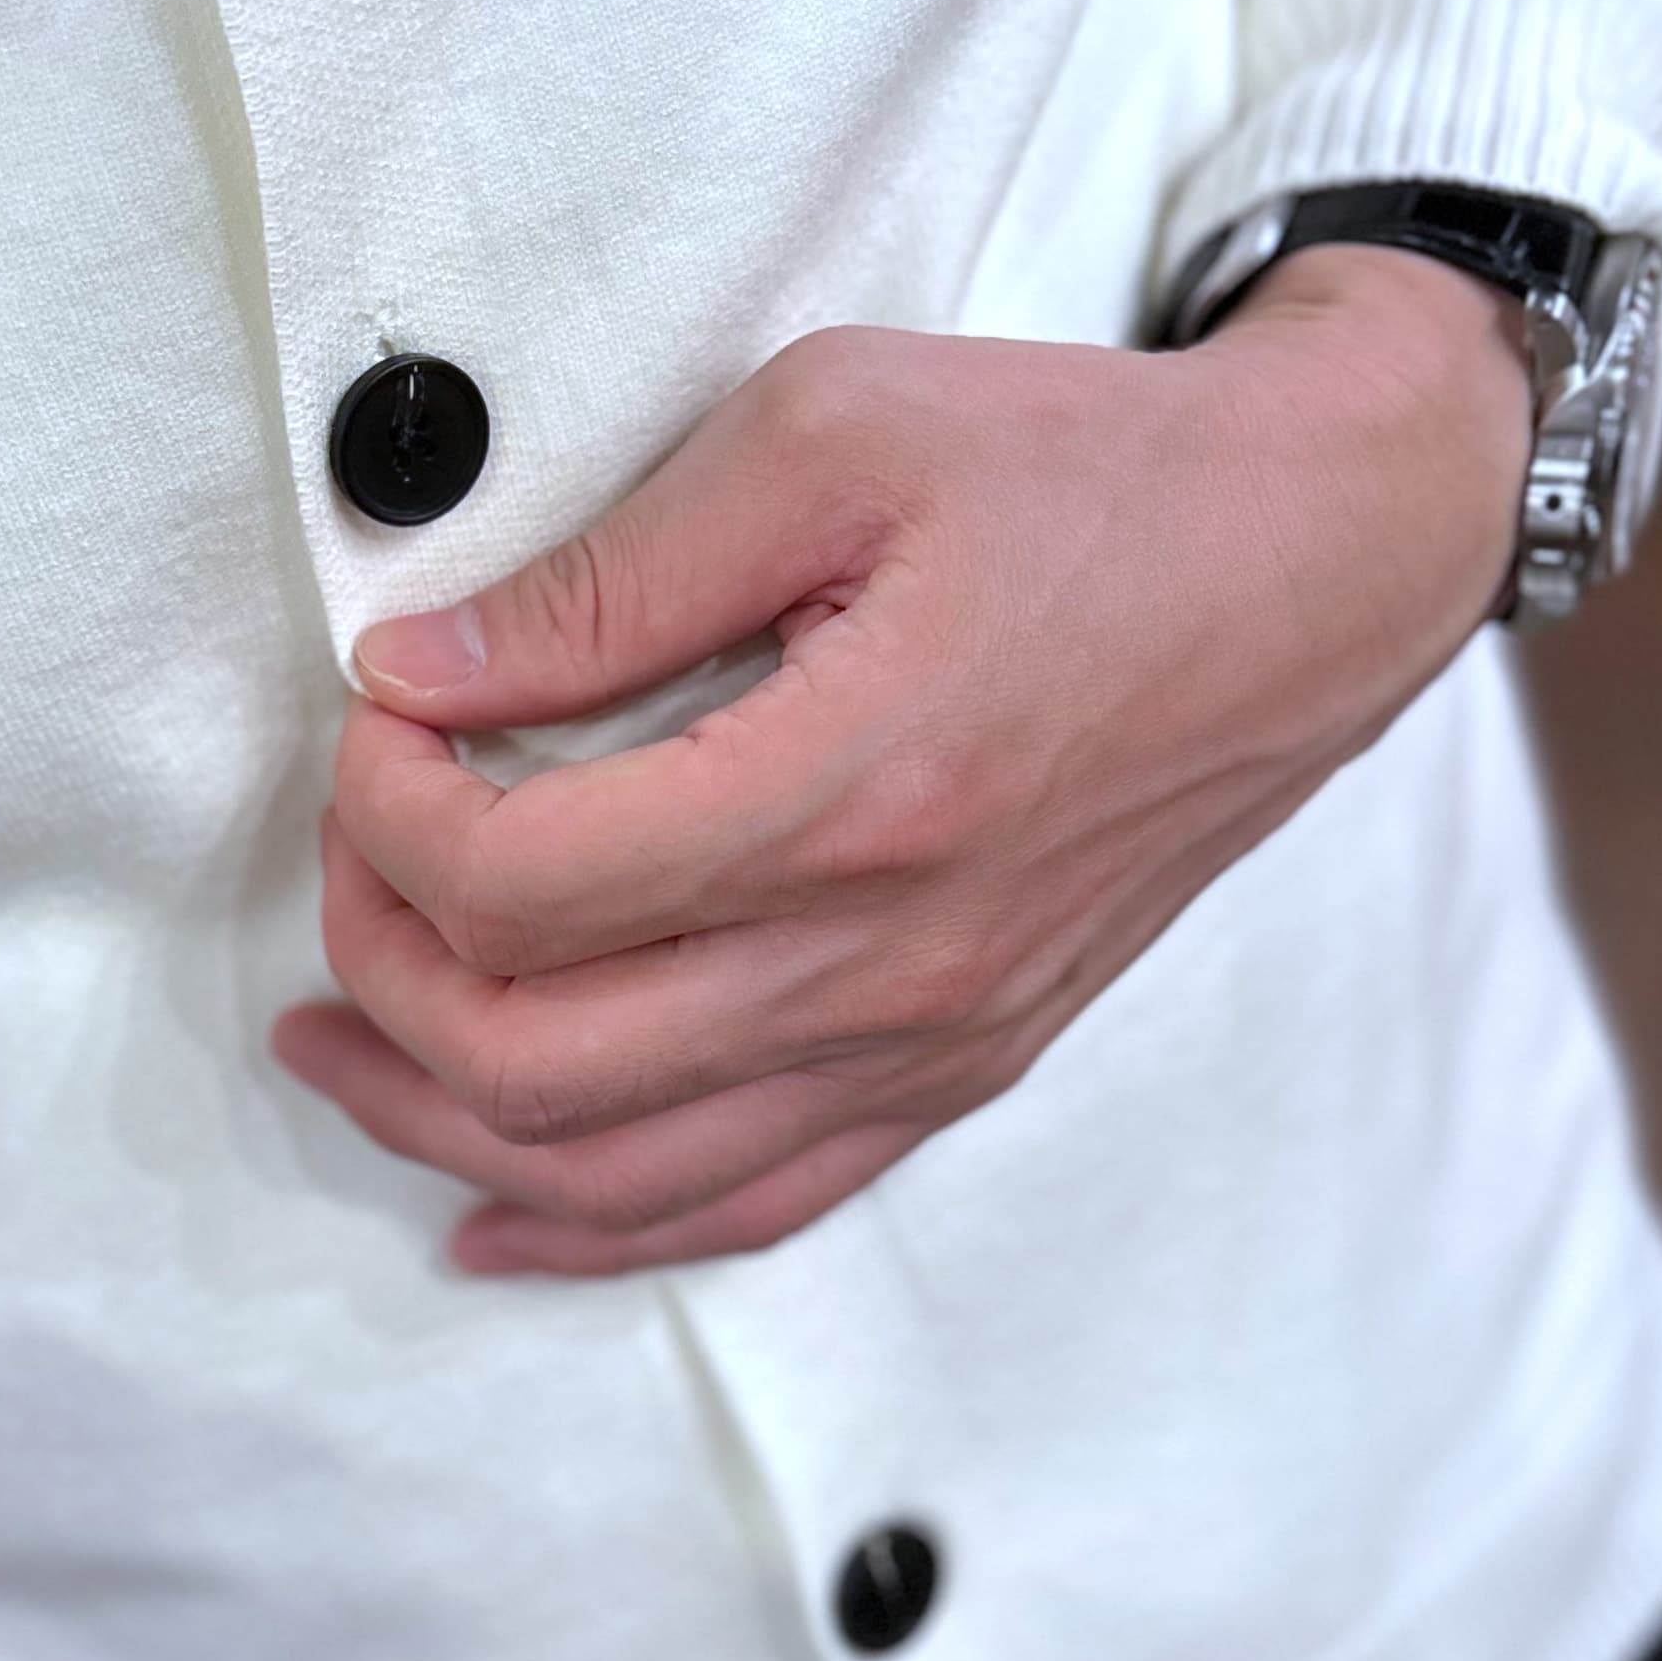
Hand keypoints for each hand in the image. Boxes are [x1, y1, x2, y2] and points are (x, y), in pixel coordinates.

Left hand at [273, 243, 1529, 1276]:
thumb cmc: (1086, 470)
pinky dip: (598, 1227)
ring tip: (340, 1046)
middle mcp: (888, 959)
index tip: (379, 720)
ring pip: (618, 1172)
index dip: (385, 815)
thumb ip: (609, 577)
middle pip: (533, 1061)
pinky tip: (495, 1215)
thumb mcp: (833, 433)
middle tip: (348, 859)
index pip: (517, 886)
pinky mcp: (964, 1066)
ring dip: (443, 1120)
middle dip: (381, 970)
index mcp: (847, 791)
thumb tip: (420, 673)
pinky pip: (749, 1207)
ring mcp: (933, 1039)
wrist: (1321, 558)